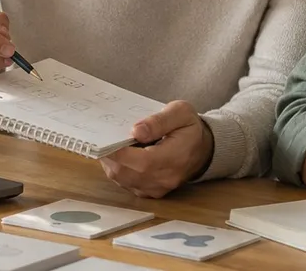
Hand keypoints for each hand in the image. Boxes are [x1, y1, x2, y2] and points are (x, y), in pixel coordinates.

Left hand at [98, 100, 213, 198]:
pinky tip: (121, 155)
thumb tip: (135, 131)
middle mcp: (165, 178)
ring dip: (112, 162)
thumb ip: (159, 121)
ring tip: (112, 144)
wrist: (202, 149)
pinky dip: (118, 169)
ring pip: (122, 179)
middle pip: (126, 172)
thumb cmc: (189, 128)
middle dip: (110, 155)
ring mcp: (157, 188)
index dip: (119, 152)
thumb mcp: (180, 112)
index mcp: (175, 157)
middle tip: (103, 138)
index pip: (142, 161)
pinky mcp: (150, 192)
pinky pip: (126, 183)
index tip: (104, 139)